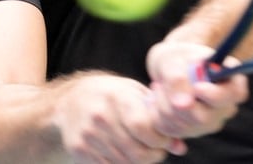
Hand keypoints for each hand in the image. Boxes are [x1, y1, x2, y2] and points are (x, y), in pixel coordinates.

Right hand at [53, 73, 185, 163]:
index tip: (166, 139)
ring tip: (144, 150)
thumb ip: (157, 118)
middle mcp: (100, 116)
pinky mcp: (79, 150)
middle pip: (136, 152)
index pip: (143, 127)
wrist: (72, 100)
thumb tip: (180, 148)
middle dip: (154, 155)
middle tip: (159, 150)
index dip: (160, 139)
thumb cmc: (112, 95)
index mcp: (117, 97)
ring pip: (125, 163)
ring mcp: (88, 135)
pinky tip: (127, 154)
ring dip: (141, 162)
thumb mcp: (135, 95)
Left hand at [146, 41, 248, 138]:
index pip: (235, 94)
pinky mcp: (193, 131)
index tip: (196, 86)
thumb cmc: (176, 58)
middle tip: (159, 83)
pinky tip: (156, 100)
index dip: (216, 94)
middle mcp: (225, 105)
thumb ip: (178, 79)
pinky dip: (157, 116)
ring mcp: (211, 121)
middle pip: (205, 117)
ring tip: (158, 87)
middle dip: (175, 101)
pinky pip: (172, 131)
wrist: (168, 67)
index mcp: (231, 81)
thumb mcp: (175, 60)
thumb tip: (182, 105)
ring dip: (163, 106)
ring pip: (185, 125)